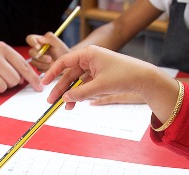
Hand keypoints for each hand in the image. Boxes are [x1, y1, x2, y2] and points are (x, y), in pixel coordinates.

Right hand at [26, 32, 69, 72]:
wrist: (67, 62)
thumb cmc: (62, 50)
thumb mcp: (58, 43)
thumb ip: (50, 38)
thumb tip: (40, 38)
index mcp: (39, 41)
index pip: (30, 39)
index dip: (32, 42)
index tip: (38, 47)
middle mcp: (36, 50)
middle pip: (31, 52)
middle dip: (40, 57)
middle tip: (50, 59)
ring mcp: (36, 59)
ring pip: (34, 62)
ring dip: (44, 64)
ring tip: (53, 63)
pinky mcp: (39, 67)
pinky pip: (38, 69)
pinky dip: (45, 69)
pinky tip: (52, 67)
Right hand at [41, 45, 178, 122]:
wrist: (144, 79)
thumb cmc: (124, 76)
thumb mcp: (99, 86)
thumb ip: (80, 93)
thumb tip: (64, 99)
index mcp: (88, 54)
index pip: (64, 62)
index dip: (52, 73)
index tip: (44, 84)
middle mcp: (90, 58)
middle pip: (69, 74)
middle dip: (61, 89)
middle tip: (51, 102)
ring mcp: (95, 67)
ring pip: (77, 81)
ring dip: (71, 94)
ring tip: (65, 107)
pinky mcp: (100, 75)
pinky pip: (85, 85)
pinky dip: (80, 94)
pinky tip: (74, 104)